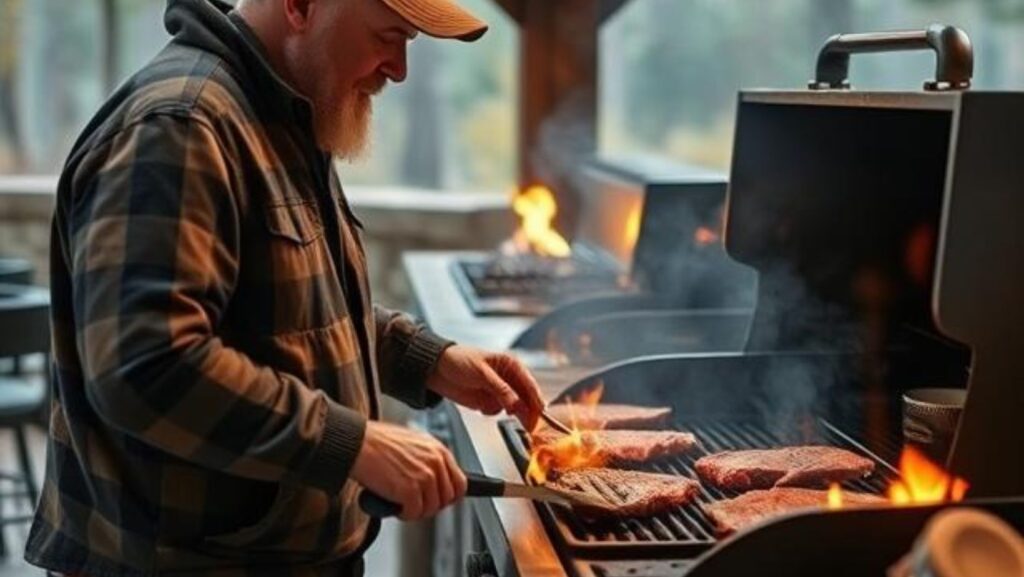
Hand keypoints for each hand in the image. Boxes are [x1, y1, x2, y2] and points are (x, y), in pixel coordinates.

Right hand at [350, 421, 466, 520]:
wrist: (357, 442)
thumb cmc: (376, 441)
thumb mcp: (412, 442)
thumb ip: (427, 459)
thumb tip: (432, 479)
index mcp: (437, 450)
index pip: (459, 482)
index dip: (448, 496)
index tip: (438, 500)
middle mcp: (435, 462)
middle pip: (447, 498)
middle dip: (430, 505)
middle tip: (415, 504)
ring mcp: (425, 476)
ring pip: (431, 508)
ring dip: (415, 510)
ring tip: (401, 503)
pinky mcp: (410, 490)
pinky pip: (414, 513)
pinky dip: (403, 514)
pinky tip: (393, 505)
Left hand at [427, 345, 544, 429]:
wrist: (436, 369)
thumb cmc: (459, 360)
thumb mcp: (482, 373)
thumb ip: (501, 390)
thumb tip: (517, 405)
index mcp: (511, 365)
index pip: (529, 385)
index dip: (536, 401)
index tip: (538, 415)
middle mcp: (508, 379)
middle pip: (525, 399)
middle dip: (526, 412)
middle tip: (528, 425)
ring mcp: (499, 391)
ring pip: (513, 407)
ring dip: (508, 412)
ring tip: (497, 411)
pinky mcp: (488, 401)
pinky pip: (497, 412)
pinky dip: (491, 412)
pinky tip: (480, 407)